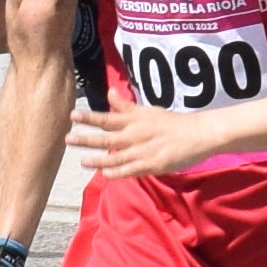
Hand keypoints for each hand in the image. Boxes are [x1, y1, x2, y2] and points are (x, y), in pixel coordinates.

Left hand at [77, 91, 207, 185]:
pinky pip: (131, 170)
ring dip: (98, 159)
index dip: (89, 117)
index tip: (72, 115)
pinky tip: (105, 174)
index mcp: (135, 120)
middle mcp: (136, 134)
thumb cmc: (171, 123)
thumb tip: (109, 92)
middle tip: (68, 138)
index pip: (108, 118)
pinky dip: (118, 172)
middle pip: (107, 137)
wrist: (198, 134)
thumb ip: (126, 106)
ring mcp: (143, 150)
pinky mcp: (152, 164)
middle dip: (86, 139)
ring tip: (82, 161)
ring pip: (116, 156)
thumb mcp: (147, 111)